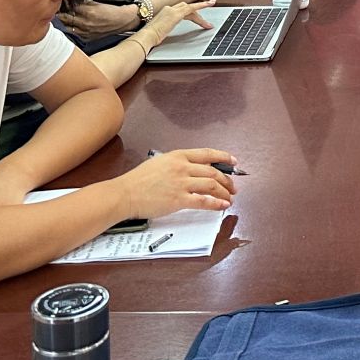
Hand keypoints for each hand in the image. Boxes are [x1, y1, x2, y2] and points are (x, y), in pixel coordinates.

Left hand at [60, 0, 143, 37]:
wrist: (122, 21)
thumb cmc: (111, 11)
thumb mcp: (97, 3)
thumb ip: (84, 3)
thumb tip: (71, 2)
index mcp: (89, 12)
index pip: (70, 7)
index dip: (64, 3)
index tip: (60, 1)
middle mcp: (86, 23)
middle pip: (66, 18)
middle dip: (60, 13)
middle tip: (55, 9)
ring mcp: (86, 32)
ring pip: (68, 27)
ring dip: (63, 22)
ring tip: (60, 17)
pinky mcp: (87, 38)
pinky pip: (75, 34)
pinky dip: (71, 29)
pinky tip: (70, 25)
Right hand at [118, 148, 236, 216]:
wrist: (125, 194)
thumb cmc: (138, 180)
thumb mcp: (159, 162)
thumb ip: (177, 163)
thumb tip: (192, 169)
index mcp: (178, 155)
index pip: (207, 154)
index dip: (224, 158)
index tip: (234, 162)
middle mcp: (182, 167)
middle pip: (212, 171)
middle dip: (227, 179)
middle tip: (233, 187)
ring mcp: (181, 183)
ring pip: (211, 185)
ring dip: (224, 192)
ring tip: (230, 197)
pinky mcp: (179, 200)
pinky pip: (203, 201)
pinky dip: (216, 203)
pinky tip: (223, 206)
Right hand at [137, 0, 213, 49]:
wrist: (145, 37)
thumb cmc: (148, 38)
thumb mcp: (158, 32)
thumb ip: (164, 29)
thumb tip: (165, 34)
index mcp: (164, 12)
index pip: (180, 10)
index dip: (190, 12)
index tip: (195, 16)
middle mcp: (169, 8)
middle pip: (187, 8)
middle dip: (197, 14)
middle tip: (206, 22)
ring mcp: (172, 10)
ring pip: (191, 8)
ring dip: (201, 12)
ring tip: (208, 22)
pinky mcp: (176, 14)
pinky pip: (192, 8)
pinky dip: (202, 6)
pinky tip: (209, 5)